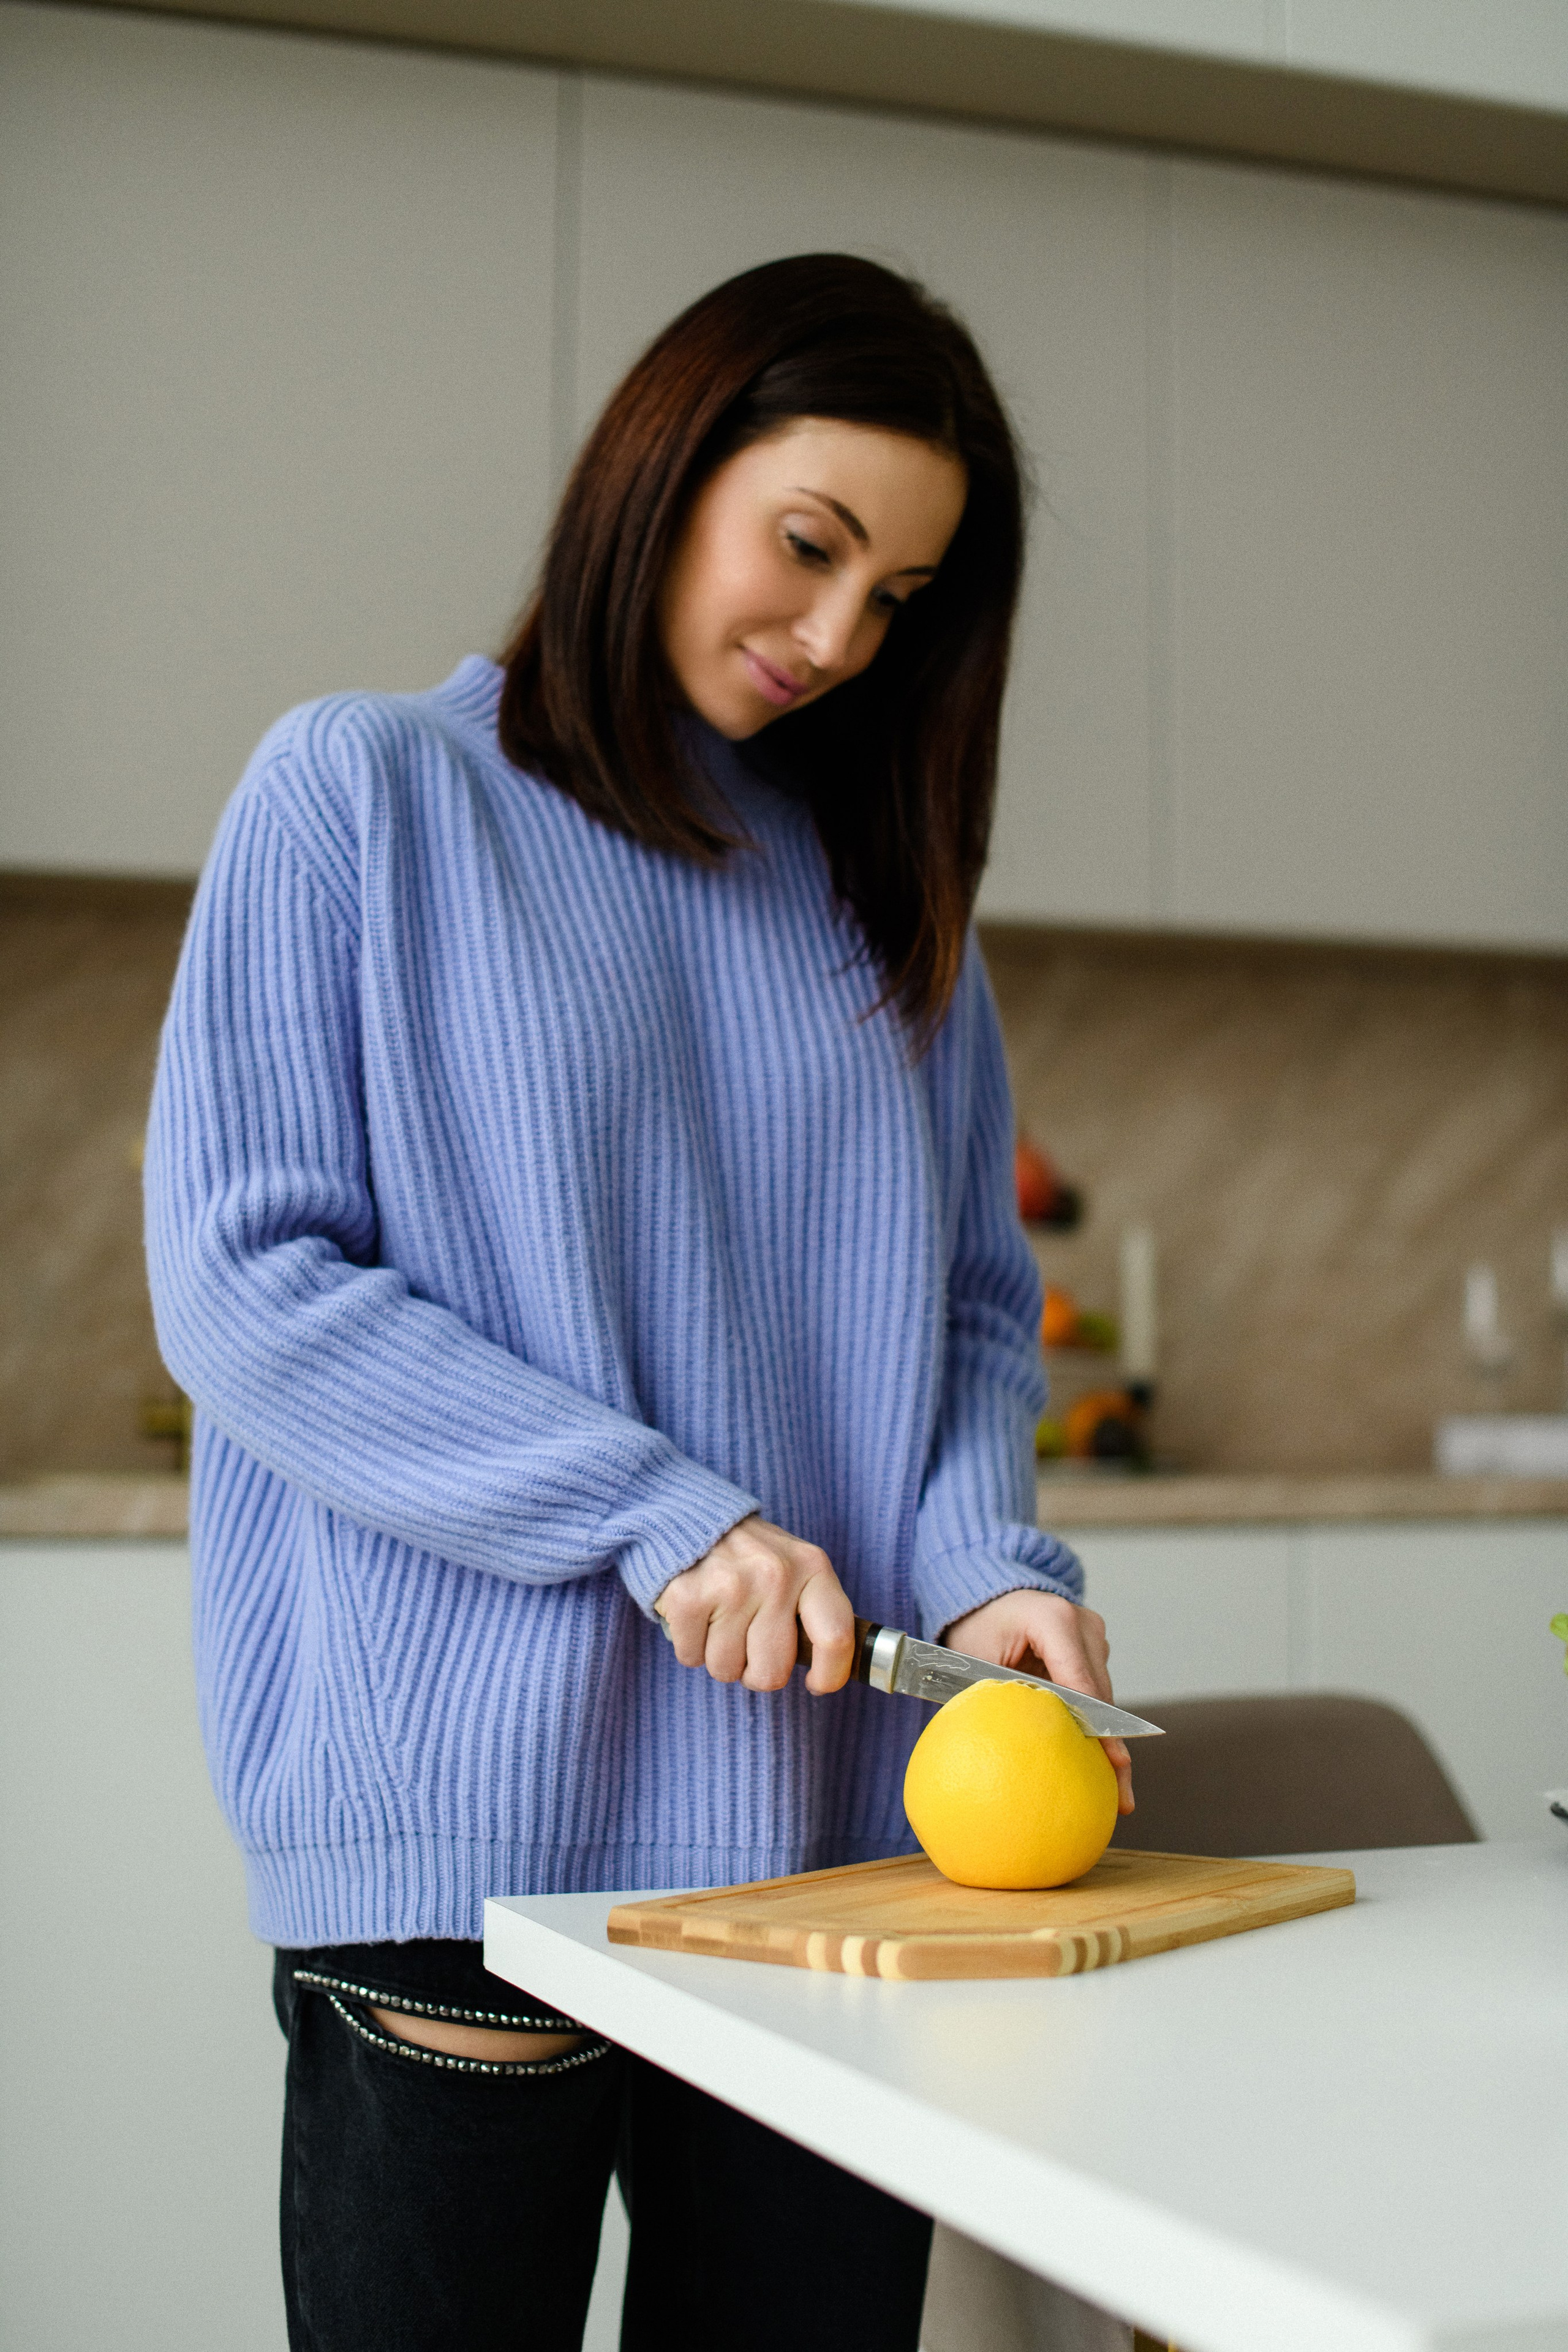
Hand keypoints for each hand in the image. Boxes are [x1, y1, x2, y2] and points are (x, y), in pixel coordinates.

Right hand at [655, 1515, 855, 1694]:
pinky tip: (696, 1614)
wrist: (688, 1518)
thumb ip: (812, 1610)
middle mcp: (775, 1575)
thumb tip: (828, 1671)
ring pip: (727, 1669)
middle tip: (747, 1641)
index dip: (829, 1675)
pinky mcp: (688, 1597)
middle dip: (755, 1671)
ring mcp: (731, 1585)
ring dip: (719, 1657)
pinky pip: (692, 1657)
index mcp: (812, 1567)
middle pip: (773, 1672)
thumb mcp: (794, 1566)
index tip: (816, 1685)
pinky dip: (690, 1645)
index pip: (836, 1638)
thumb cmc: (749, 1557)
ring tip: (718, 1619)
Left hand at [943, 1589, 1134, 1814]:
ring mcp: (1092, 1634)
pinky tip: (1106, 1766)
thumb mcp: (978, 1662)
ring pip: (1105, 1698)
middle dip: (1113, 1747)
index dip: (1100, 1729)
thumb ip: (1002, 1698)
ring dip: (1110, 1741)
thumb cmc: (974, 1629)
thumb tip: (1014, 1750)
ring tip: (1118, 1793)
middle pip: (1102, 1696)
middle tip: (1121, 1798)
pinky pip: (1098, 1692)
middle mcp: (1082, 1624)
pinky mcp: (1093, 1648)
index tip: (1115, 1764)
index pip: (1081, 1684)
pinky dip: (1099, 1725)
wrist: (984, 1599)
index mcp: (1053, 1620)